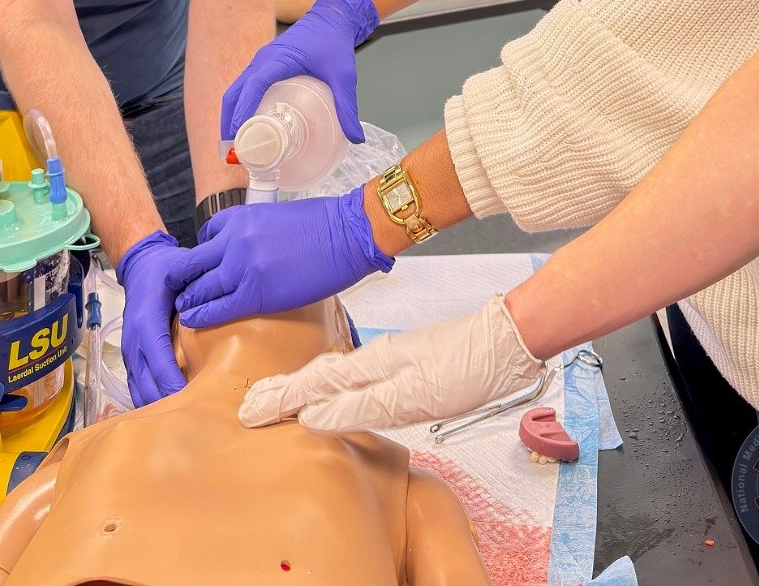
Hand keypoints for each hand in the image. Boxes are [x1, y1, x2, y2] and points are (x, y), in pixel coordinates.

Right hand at [115, 229, 189, 407]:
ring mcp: (130, 351)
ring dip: (158, 406)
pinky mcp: (131, 357)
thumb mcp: (182, 270)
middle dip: (168, 403)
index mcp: (146, 322)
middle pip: (147, 382)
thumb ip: (198, 286)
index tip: (193, 401)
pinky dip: (150, 400)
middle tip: (195, 420)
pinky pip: (136, 386)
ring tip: (184, 423)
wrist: (141, 266)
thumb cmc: (166, 270)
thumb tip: (221, 300)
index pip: (159, 360)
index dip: (173, 382)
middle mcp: (134, 340)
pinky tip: (169, 412)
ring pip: (139, 389)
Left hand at [165, 187, 392, 328]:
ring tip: (183, 308)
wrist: (347, 234)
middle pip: (195, 263)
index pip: (206, 234)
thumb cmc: (323, 223)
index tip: (202, 264)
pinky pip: (218, 309)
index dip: (202, 252)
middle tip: (179, 290)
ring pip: (201, 288)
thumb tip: (250, 248)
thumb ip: (255, 231)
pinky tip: (192, 321)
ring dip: (190, 299)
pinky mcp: (256, 294)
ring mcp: (243, 268)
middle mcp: (235, 241)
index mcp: (241, 217)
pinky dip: (202, 316)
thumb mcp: (277, 216)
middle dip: (184, 278)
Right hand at [220, 0, 378, 143]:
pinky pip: (243, 87)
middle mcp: (263, 59)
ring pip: (235, 90)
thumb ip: (347, 106)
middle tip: (232, 150)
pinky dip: (238, 106)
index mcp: (280, 58)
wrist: (331, 18)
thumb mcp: (343, 75)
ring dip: (230, 115)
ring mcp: (260, 61)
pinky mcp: (262, 65)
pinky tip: (245, 125)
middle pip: (235, 91)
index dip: (244, 109)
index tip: (240, 133)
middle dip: (229, 120)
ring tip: (235, 144)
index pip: (255, 85)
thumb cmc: (334, 42)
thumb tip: (355, 137)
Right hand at [238, 294, 544, 431]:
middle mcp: (377, 358)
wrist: (510, 340)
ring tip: (282, 397)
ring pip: (336, 373)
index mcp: (372, 364)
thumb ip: (362, 406)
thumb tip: (313, 418)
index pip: (314, 385)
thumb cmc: (467, 367)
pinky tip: (337, 391)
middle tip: (252, 403)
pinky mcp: (409, 364)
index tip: (249, 410)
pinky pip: (355, 375)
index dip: (281, 400)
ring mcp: (393, 358)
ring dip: (304, 387)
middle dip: (284, 390)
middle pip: (319, 375)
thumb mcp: (413, 395)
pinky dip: (332, 384)